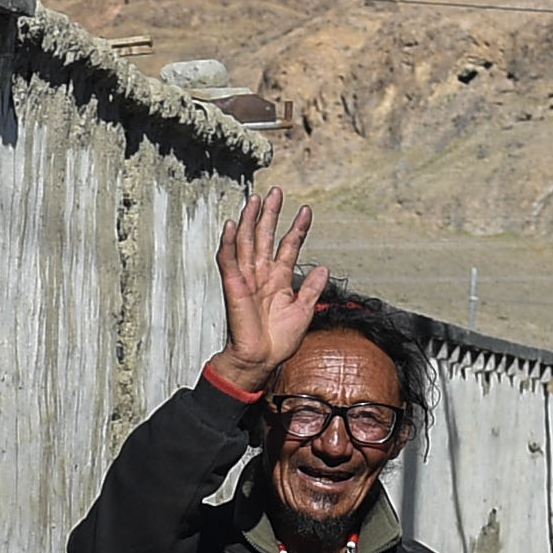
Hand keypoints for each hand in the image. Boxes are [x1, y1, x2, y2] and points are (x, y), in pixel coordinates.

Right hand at [211, 184, 327, 393]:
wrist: (261, 359)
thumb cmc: (278, 341)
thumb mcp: (303, 312)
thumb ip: (312, 289)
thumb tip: (324, 268)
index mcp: (279, 280)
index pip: (288, 246)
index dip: (297, 228)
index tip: (306, 211)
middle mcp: (262, 275)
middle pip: (265, 237)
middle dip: (271, 214)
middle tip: (276, 192)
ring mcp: (247, 279)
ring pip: (247, 243)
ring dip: (251, 220)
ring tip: (256, 199)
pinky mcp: (233, 286)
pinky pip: (229, 260)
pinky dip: (229, 242)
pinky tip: (232, 225)